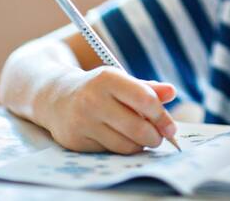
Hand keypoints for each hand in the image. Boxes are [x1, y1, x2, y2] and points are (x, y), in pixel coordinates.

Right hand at [45, 67, 177, 153]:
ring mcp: (82, 121)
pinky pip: (109, 151)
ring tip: (143, 139)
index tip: (171, 128)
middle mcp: (92, 99)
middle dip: (155, 137)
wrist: (57, 97)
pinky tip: (120, 139)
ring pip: (124, 145)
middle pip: (137, 127)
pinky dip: (121, 148)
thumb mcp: (122, 81)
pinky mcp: (75, 141)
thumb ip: (148, 89)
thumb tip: (172, 92)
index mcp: (108, 78)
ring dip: (140, 146)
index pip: (145, 100)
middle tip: (159, 138)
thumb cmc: (99, 89)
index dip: (162, 117)